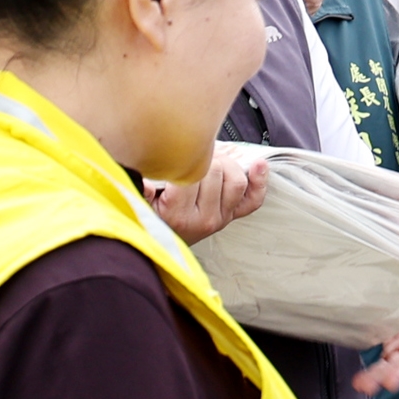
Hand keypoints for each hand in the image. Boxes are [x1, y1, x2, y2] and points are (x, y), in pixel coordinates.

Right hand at [149, 153, 269, 242]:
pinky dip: (259, 181)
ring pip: (237, 180)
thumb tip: (147, 181)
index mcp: (177, 213)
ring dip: (227, 164)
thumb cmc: (149, 218)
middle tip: (195, 156)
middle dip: (208, 158)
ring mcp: (220, 219)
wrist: (161, 245)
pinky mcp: (230, 218)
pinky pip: (252, 200)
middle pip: (217, 172)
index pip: (193, 173)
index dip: (189, 157)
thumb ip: (140, 189)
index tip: (180, 154)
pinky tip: (259, 165)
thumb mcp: (139, 204)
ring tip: (212, 161)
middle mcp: (203, 218)